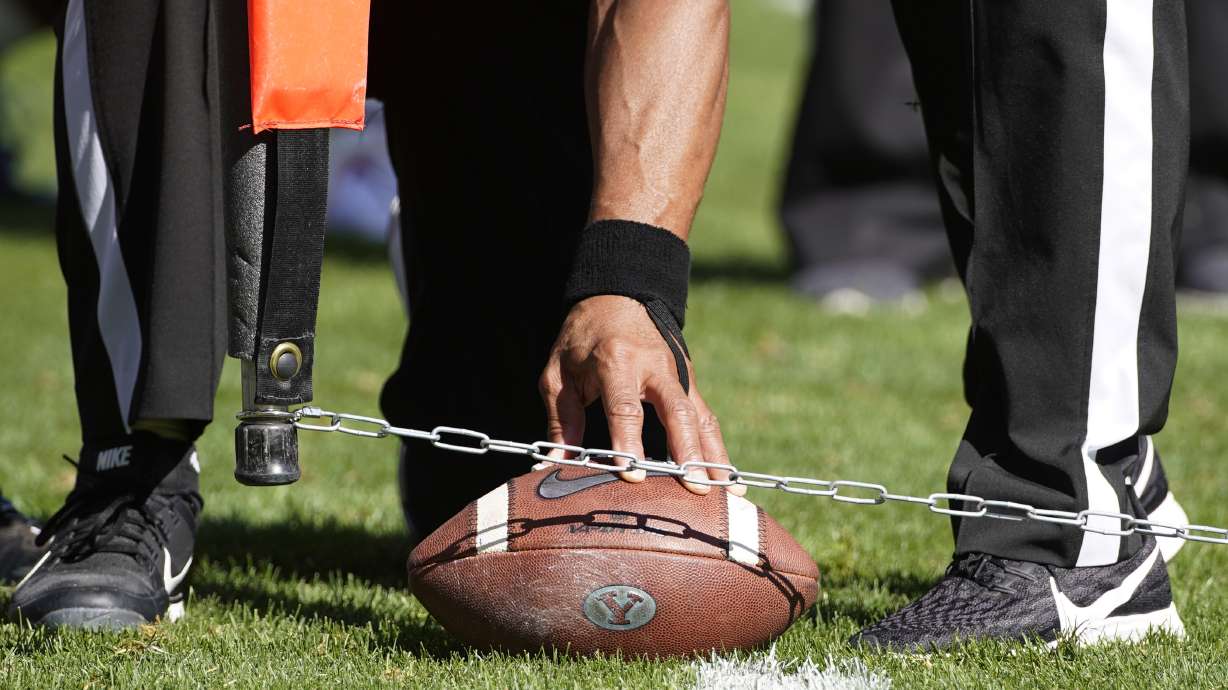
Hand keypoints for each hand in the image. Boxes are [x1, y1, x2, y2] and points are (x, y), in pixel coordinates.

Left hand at [539, 295, 741, 494]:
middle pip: (677, 411)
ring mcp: (678, 375)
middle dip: (686, 451)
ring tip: (726, 491)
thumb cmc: (582, 340)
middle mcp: (654, 367)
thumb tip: (557, 465)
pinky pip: (706, 418)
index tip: (633, 475)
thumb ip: (561, 418)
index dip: (628, 442)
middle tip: (695, 487)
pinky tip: (728, 479)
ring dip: (714, 456)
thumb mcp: (558, 372)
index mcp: (616, 361)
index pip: (625, 407)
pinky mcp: (690, 382)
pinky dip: (718, 449)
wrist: (617, 299)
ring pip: (701, 417)